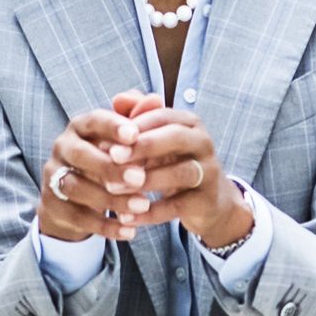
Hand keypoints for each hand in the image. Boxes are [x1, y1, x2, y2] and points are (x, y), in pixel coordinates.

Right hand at [36, 108, 153, 242]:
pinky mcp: (52, 205)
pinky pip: (77, 216)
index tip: (135, 136)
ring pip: (77, 187)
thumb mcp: (122, 141)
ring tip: (142, 205)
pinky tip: (130, 229)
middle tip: (141, 177)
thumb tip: (155, 99)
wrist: (74, 197)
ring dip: (111, 199)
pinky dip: (105, 225)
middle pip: (80, 154)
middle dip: (111, 167)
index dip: (113, 127)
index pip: (94, 120)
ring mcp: (53, 176)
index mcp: (80, 126)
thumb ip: (138, 119)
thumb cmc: (107, 158)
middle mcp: (62, 147)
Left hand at [106, 92, 253, 247]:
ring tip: (114, 189)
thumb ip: (136, 118)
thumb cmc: (172, 162)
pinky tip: (126, 217)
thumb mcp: (155, 140)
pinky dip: (150, 213)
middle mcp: (203, 142)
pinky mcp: (206, 200)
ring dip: (145, 180)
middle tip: (112, 157)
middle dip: (142, 146)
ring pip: (180, 172)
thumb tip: (118, 98)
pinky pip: (178, 206)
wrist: (209, 201)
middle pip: (175, 137)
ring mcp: (209, 171)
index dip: (134, 126)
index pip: (161, 115)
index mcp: (188, 122)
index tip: (106, 138)